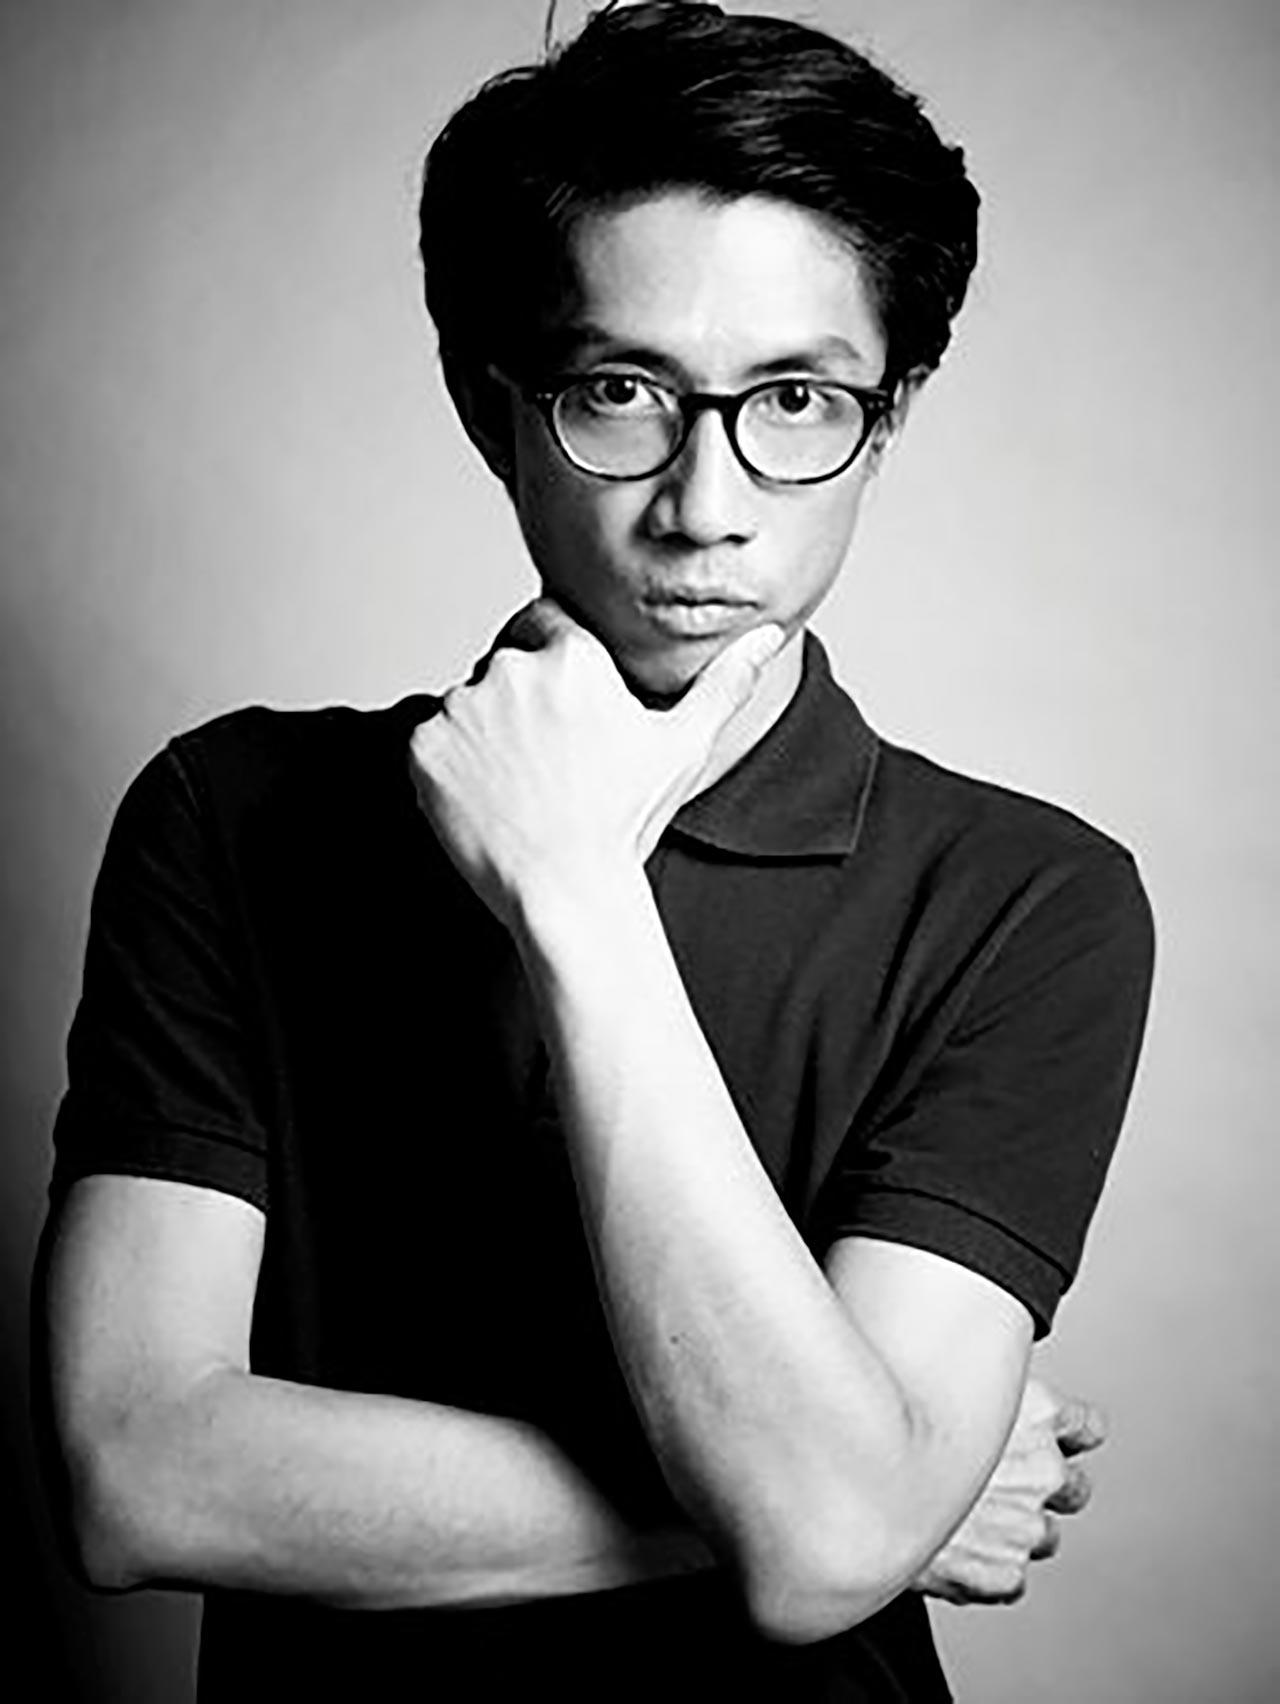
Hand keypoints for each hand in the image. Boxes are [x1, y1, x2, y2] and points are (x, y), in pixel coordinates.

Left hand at [409, 598, 783, 928]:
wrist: (567, 890)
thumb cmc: (626, 821)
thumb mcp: (682, 746)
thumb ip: (723, 682)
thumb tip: (771, 637)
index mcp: (571, 657)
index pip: (544, 623)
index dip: (553, 668)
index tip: (562, 714)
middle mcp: (513, 669)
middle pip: (504, 667)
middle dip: (519, 705)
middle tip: (547, 765)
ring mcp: (462, 708)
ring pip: (468, 706)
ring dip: (485, 736)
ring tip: (521, 789)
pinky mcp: (425, 747)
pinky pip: (433, 744)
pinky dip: (451, 768)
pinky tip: (489, 801)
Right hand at [911, 1375, 1104, 1605]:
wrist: (854, 1488)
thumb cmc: (888, 1424)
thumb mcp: (943, 1378)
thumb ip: (982, 1388)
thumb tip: (983, 1381)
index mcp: (1036, 1414)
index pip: (1087, 1428)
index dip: (1067, 1436)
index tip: (1052, 1440)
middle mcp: (1042, 1470)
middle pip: (1074, 1488)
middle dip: (1042, 1490)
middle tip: (998, 1485)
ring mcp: (1026, 1525)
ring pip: (1042, 1536)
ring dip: (1011, 1530)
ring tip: (962, 1518)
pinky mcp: (1004, 1573)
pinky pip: (1009, 1577)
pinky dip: (985, 1567)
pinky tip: (949, 1546)